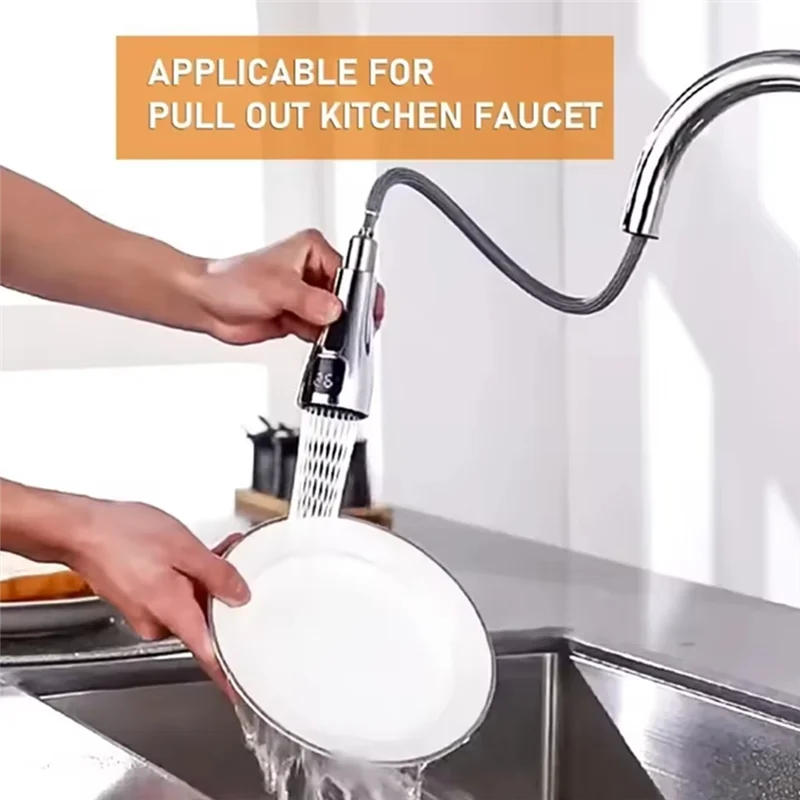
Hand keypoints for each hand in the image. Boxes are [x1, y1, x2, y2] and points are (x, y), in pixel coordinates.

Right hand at [63, 498, 249, 697]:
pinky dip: (186, 577)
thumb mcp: (184, 549)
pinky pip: (172, 594)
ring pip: (188, 603)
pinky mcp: (137, 598)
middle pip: (202, 623)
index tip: (240, 691)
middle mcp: (156, 621)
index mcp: (172, 613)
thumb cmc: (123, 537)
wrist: (79, 530)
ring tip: (220, 551)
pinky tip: (194, 553)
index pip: (207, 655)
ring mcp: (144, 611)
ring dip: (206, 581)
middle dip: (224, 599)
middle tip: (241, 573)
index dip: (226, 674)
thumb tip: (240, 596)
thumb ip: (217, 574)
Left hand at [195, 228, 385, 344]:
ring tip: (327, 335)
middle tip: (346, 328)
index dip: (358, 294)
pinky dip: (323, 339)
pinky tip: (317, 341)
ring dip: (334, 329)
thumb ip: (309, 300)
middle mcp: (313, 271)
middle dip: (347, 315)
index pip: (348, 273)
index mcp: (312, 250)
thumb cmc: (230, 281)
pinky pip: (323, 331)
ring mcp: (307, 296)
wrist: (206, 304)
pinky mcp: (301, 316)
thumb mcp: (276, 288)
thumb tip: (335, 310)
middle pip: (346, 296)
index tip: (363, 312)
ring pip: (336, 317)